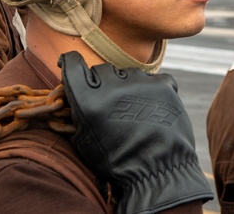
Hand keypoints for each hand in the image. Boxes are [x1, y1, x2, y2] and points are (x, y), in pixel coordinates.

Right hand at [60, 51, 212, 213]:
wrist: (157, 170)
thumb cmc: (117, 161)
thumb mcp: (84, 141)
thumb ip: (77, 114)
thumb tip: (72, 96)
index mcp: (88, 99)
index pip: (73, 65)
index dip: (70, 62)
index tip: (70, 63)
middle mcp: (112, 86)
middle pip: (102, 70)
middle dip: (101, 82)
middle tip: (108, 103)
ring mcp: (140, 82)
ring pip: (128, 74)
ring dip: (127, 86)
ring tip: (133, 111)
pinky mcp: (163, 84)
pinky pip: (153, 79)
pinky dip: (151, 89)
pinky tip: (151, 108)